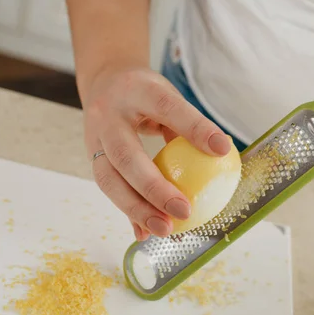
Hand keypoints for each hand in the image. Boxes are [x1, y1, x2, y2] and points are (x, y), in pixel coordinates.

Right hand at [82, 67, 231, 239]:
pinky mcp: (91, 156)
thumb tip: (222, 154)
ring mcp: (94, 137)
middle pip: (126, 155)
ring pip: (109, 179)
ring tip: (165, 229)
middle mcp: (108, 114)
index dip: (194, 128)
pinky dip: (128, 213)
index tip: (221, 149)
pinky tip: (144, 232)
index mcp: (136, 90)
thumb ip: (187, 123)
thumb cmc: (145, 94)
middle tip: (184, 211)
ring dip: (137, 209)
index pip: (167, 107)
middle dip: (154, 188)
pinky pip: (108, 189)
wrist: (104, 82)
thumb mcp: (166, 95)